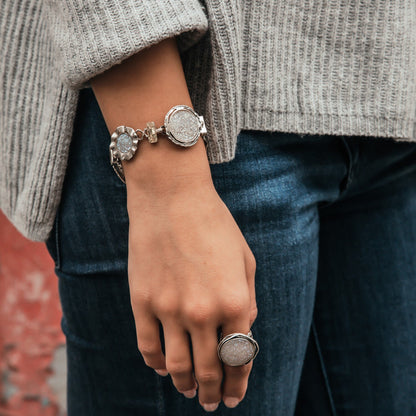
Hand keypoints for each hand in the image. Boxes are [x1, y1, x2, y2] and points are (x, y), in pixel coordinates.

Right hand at [127, 171, 257, 410]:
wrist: (172, 197)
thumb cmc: (214, 224)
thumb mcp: (245, 259)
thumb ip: (248, 299)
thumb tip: (244, 331)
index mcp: (235, 301)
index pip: (240, 357)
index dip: (239, 382)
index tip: (235, 396)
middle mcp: (204, 312)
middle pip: (210, 369)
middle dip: (213, 392)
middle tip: (211, 403)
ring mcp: (169, 309)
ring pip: (178, 366)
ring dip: (186, 385)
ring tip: (189, 392)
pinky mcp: (142, 302)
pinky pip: (148, 347)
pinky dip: (158, 365)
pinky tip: (164, 369)